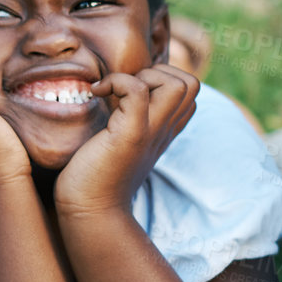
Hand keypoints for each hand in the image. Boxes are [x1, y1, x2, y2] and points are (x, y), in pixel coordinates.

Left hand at [54, 64, 198, 215]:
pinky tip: (97, 92)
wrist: (89, 210)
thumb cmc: (95, 175)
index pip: (189, 91)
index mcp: (164, 130)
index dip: (163, 77)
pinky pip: (138, 91)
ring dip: (144, 75)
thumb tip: (114, 90)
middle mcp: (163, 130)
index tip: (129, 88)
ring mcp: (150, 132)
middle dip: (158, 71)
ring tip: (115, 90)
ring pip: (178, 84)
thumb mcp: (121, 140)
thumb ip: (129, 117)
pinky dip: (117, 81)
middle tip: (124, 87)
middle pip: (192, 83)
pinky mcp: (131, 135)